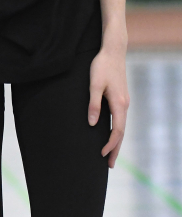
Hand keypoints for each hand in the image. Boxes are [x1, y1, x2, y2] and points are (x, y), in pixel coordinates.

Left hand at [88, 43, 129, 167]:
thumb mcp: (94, 84)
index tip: (101, 155)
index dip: (110, 144)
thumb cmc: (101, 66)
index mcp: (119, 104)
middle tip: (108, 165)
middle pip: (121, 132)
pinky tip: (110, 134)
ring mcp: (123, 102)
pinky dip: (116, 131)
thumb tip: (92, 124)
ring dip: (116, 141)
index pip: (117, 130)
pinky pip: (119, 119)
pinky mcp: (120, 98)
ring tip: (108, 154)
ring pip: (121, 126)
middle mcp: (124, 105)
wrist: (113, 51)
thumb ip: (93, 104)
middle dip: (115, 149)